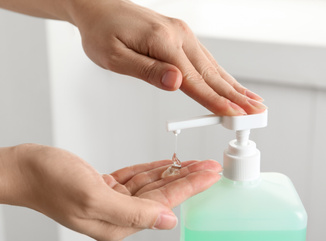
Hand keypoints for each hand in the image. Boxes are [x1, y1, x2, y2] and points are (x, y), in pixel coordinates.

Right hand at [8, 144, 220, 240]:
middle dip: (187, 179)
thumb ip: (132, 213)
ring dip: (171, 172)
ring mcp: (110, 202)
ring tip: (194, 162)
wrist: (23, 169)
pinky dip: (150, 170)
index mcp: (115, 224)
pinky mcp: (103, 187)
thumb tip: (168, 222)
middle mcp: (115, 216)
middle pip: (160, 196)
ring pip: (150, 186)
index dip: (188, 186)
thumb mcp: (92, 196)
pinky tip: (165, 163)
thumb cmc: (49, 181)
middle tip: (209, 166)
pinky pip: (134, 179)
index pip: (162, 205)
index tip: (209, 174)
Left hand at [68, 0, 265, 115]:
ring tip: (252, 100)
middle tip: (256, 113)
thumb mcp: (115, 57)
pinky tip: (229, 83)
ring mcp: (181, 34)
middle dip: (235, 96)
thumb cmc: (101, 33)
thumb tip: (176, 83)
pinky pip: (204, 59)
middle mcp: (178, 36)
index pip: (194, 80)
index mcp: (163, 42)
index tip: (235, 115)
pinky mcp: (179, 36)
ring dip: (233, 86)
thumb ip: (146, 70)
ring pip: (212, 66)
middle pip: (211, 73)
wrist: (98, 8)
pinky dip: (220, 74)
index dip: (216, 101)